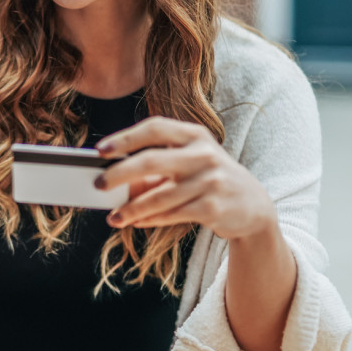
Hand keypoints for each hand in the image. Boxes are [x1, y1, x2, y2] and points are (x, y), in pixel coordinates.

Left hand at [93, 117, 275, 240]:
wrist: (253, 206)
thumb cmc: (209, 179)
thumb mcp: (188, 164)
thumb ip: (156, 167)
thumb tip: (115, 178)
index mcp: (195, 135)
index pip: (155, 128)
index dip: (125, 138)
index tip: (100, 150)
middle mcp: (204, 154)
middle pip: (152, 160)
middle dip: (120, 173)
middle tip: (98, 184)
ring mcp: (211, 180)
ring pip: (160, 196)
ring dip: (132, 208)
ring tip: (114, 217)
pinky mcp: (214, 207)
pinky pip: (172, 214)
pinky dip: (150, 219)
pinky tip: (135, 222)